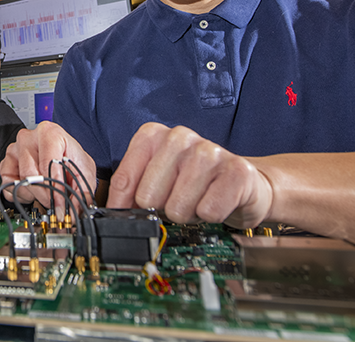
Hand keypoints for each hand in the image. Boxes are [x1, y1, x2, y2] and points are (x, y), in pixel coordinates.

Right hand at [0, 123, 95, 211]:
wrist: (61, 154)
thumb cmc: (70, 157)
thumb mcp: (84, 170)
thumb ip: (83, 190)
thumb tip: (76, 209)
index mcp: (49, 132)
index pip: (47, 163)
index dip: (55, 188)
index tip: (60, 203)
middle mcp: (28, 138)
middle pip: (30, 173)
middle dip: (44, 194)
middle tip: (54, 202)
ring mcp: (14, 150)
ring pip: (19, 181)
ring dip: (34, 194)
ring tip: (45, 191)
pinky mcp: (6, 163)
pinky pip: (7, 185)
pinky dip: (20, 194)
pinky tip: (32, 190)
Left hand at [106, 123, 273, 228]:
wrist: (244, 184)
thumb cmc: (194, 184)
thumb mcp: (157, 182)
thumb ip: (131, 191)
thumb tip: (110, 215)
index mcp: (153, 135)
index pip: (123, 180)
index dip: (122, 206)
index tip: (125, 219)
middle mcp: (179, 136)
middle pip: (148, 196)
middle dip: (161, 210)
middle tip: (176, 203)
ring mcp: (210, 151)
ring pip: (178, 207)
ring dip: (187, 214)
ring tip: (197, 202)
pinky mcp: (237, 171)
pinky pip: (208, 211)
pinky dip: (210, 217)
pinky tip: (217, 203)